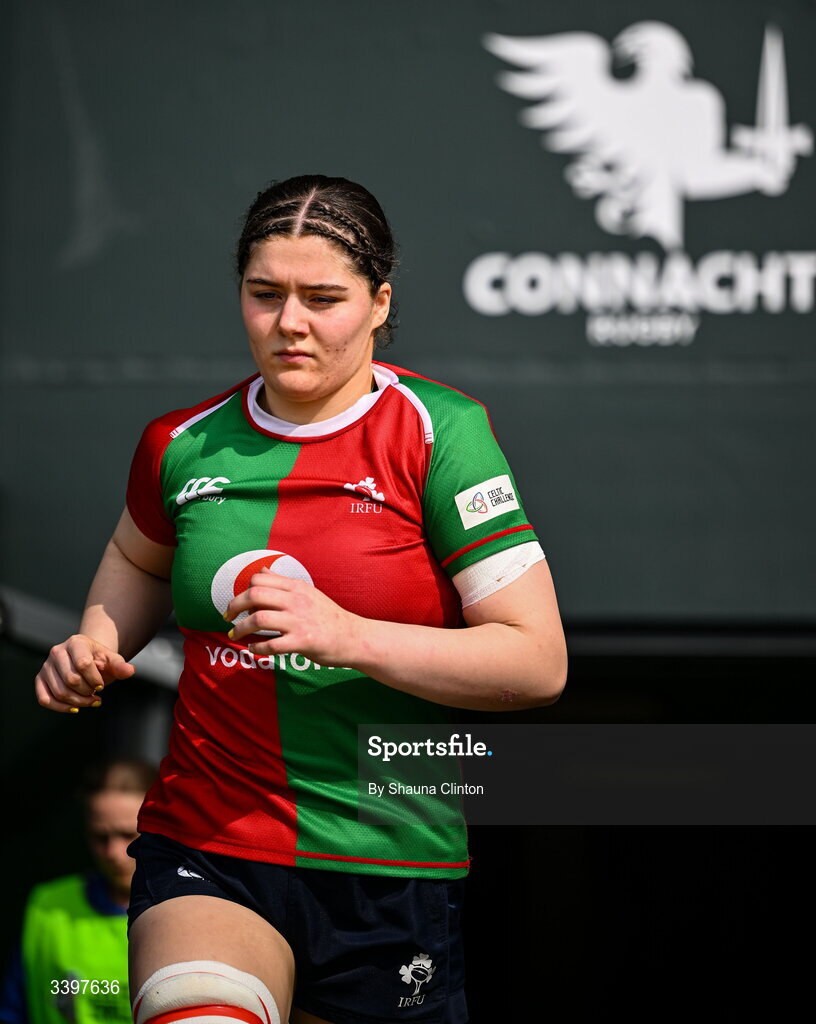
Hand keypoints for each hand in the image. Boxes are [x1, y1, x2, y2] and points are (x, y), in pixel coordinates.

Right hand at [35, 635, 135, 712]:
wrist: (87, 660)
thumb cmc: (100, 661)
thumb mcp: (112, 660)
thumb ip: (121, 666)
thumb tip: (130, 671)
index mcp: (75, 642)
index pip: (83, 664)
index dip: (94, 679)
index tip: (101, 685)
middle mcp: (57, 652)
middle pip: (71, 679)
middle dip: (87, 692)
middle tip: (96, 694)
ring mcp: (46, 666)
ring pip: (59, 691)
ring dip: (77, 702)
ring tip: (90, 701)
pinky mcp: (40, 680)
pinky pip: (44, 699)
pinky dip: (60, 708)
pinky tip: (75, 708)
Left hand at [225, 569, 360, 664]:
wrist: (354, 637)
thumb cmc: (328, 616)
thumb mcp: (308, 592)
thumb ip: (284, 583)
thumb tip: (262, 570)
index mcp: (296, 587)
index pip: (260, 579)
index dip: (243, 590)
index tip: (237, 604)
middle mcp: (296, 600)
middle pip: (255, 595)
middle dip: (235, 606)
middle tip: (228, 617)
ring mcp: (299, 621)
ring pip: (259, 619)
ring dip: (241, 628)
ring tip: (235, 635)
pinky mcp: (303, 642)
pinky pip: (271, 645)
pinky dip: (256, 648)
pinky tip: (253, 649)